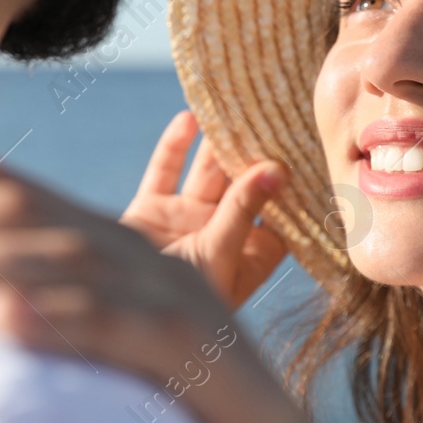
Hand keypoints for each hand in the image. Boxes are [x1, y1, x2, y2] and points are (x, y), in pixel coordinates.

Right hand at [121, 110, 288, 307]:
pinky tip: (190, 117)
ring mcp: (183, 221)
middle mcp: (218, 234)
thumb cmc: (180, 305)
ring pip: (206, 173)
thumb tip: (277, 170)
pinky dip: (176, 145)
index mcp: (247, 257)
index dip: (290, 188)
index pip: (278, 216)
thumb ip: (243, 210)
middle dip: (254, 154)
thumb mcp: (219, 254)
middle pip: (242, 186)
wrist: (116, 314)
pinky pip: (165, 172)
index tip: (306, 152)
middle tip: (271, 115)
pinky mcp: (149, 212)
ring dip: (218, 144)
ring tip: (235, 108)